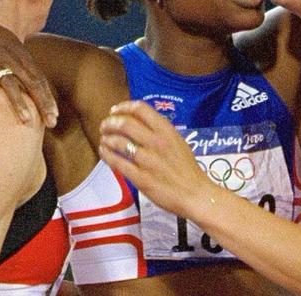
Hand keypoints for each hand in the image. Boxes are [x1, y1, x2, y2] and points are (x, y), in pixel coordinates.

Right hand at [0, 6, 57, 126]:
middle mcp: (11, 59)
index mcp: (22, 56)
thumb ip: (24, 63)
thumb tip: (35, 81)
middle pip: (31, 83)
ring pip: (9, 84)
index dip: (48, 98)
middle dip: (42, 104)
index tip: (55, 116)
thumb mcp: (12, 47)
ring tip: (27, 120)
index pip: (40, 79)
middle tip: (51, 123)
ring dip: (19, 103)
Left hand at [99, 101, 211, 219]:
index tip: (115, 110)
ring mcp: (148, 160)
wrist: (195, 194)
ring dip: (107, 139)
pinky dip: (107, 155)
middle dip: (110, 123)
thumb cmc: (187, 169)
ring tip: (104, 139)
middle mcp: (156, 142)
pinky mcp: (141, 178)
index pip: (141, 109)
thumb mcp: (178, 142)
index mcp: (167, 131)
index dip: (123, 107)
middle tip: (104, 126)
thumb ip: (160, 131)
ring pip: (118, 142)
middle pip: (125, 123)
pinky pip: (118, 163)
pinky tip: (104, 153)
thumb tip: (138, 122)